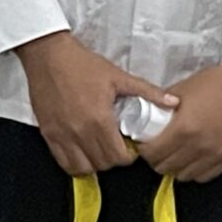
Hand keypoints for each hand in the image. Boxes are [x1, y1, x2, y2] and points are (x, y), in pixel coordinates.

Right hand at [15, 31, 181, 176]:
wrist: (47, 54)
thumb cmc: (81, 64)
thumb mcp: (117, 76)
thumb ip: (147, 91)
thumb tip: (173, 102)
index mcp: (99, 119)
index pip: (119, 157)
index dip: (128, 156)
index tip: (128, 147)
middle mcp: (79, 131)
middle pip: (103, 164)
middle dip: (113, 159)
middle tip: (115, 146)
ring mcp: (61, 133)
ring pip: (82, 167)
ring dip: (94, 162)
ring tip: (98, 149)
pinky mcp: (47, 132)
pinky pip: (62, 161)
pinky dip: (74, 162)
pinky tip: (80, 150)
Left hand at [140, 64, 221, 182]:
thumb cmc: (215, 85)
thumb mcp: (183, 88)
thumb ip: (162, 101)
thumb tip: (147, 109)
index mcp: (184, 128)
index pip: (154, 152)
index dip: (143, 150)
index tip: (141, 144)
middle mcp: (199, 146)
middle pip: (166, 166)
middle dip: (154, 159)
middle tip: (152, 150)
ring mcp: (214, 155)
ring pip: (184, 175)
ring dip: (173, 167)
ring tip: (169, 156)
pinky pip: (204, 176)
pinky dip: (192, 171)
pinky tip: (188, 160)